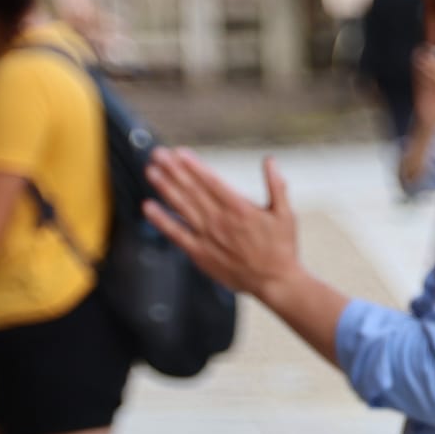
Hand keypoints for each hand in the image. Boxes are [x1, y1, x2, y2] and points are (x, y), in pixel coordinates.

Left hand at [145, 149, 300, 306]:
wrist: (275, 281)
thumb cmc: (281, 247)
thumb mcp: (286, 214)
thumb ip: (277, 185)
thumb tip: (270, 160)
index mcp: (240, 209)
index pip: (211, 181)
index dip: (193, 166)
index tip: (178, 152)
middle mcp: (221, 221)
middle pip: (192, 190)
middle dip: (173, 170)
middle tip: (158, 154)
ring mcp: (208, 237)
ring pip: (182, 207)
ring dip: (165, 188)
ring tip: (151, 171)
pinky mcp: (200, 253)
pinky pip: (176, 234)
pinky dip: (161, 220)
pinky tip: (148, 207)